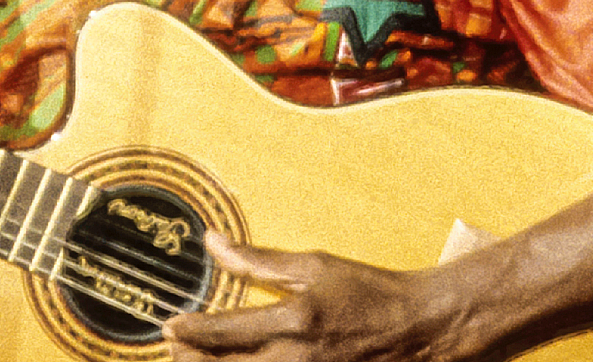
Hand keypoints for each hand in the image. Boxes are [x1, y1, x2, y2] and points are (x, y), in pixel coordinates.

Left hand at [162, 232, 474, 361]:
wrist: (421, 327)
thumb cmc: (372, 292)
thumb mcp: (314, 265)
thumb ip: (258, 260)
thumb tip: (214, 243)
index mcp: (294, 321)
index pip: (222, 332)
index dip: (189, 331)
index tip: (171, 324)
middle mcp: (296, 359)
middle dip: (190, 357)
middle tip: (174, 344)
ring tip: (195, 359)